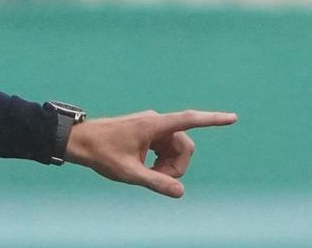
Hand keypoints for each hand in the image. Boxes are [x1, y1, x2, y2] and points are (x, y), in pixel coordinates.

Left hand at [64, 109, 237, 197]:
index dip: (212, 120)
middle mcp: (155, 122)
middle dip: (176, 166)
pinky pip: (165, 148)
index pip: (189, 120)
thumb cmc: (101, 153)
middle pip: (184, 146)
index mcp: (153, 125)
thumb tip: (180, 192)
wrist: (79, 141)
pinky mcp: (147, 132)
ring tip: (146, 174)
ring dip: (167, 166)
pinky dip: (161, 161)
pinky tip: (145, 167)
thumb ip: (156, 182)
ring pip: (175, 149)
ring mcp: (151, 127)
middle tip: (155, 179)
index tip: (232, 118)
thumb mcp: (129, 173)